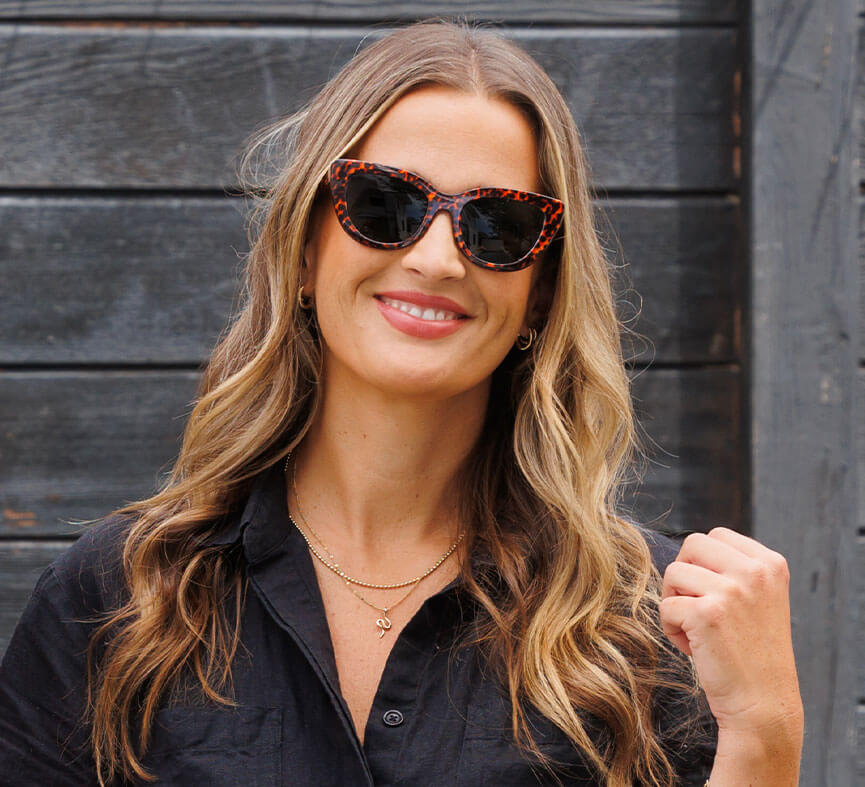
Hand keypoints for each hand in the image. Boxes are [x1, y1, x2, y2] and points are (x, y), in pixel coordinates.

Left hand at [659, 527, 802, 738]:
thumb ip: (734, 568)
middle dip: (684, 574)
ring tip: (697, 630)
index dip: (703, 564)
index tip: (715, 595)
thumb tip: (688, 549)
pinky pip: (665, 605)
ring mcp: (731, 590)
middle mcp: (755, 571)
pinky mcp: (707, 613)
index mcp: (770, 563)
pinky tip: (694, 648)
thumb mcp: (758, 598)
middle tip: (696, 607)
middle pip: (692, 545)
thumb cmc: (752, 653)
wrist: (763, 706)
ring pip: (673, 573)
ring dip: (675, 602)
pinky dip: (671, 627)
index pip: (716, 536)